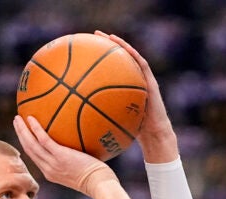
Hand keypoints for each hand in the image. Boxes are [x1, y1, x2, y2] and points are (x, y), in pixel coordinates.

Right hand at [13, 115, 116, 195]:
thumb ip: (76, 161)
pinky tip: (31, 118)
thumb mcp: (82, 171)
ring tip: (18, 118)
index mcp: (51, 173)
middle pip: (29, 150)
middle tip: (17, 122)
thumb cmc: (97, 178)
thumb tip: (82, 146)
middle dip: (21, 135)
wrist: (99, 184)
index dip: (27, 145)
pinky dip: (35, 128)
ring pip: (31, 145)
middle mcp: (48, 169)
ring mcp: (53, 163)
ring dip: (22, 131)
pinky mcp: (60, 156)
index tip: (24, 135)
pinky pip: (43, 140)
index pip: (35, 158)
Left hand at [95, 31, 178, 162]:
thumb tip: (72, 119)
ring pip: (130, 57)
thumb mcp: (110, 123)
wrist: (154, 135)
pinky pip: (141, 64)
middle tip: (93, 36)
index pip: (109, 71)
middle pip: (118, 60)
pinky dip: (132, 54)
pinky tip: (123, 47)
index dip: (97, 60)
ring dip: (120, 45)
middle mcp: (132, 82)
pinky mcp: (151, 81)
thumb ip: (96, 117)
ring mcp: (143, 80)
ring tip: (107, 35)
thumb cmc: (132, 133)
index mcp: (122, 90)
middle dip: (105, 47)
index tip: (83, 52)